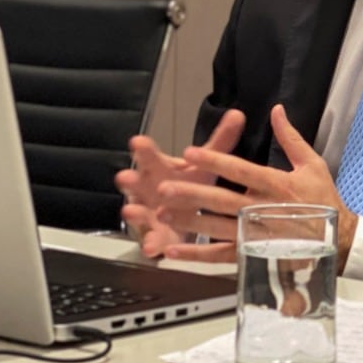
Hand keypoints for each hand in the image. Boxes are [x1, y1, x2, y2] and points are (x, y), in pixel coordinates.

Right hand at [115, 109, 245, 257]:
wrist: (181, 213)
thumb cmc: (190, 184)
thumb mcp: (206, 163)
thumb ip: (220, 141)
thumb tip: (238, 115)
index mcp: (162, 169)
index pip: (152, 156)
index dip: (145, 150)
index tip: (137, 142)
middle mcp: (150, 190)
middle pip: (139, 183)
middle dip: (132, 180)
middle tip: (124, 177)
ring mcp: (150, 214)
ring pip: (141, 212)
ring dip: (136, 213)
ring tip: (130, 212)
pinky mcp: (157, 237)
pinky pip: (153, 241)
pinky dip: (153, 244)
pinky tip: (152, 248)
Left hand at [156, 104, 357, 264]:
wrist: (341, 242)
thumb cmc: (324, 201)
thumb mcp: (312, 164)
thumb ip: (290, 138)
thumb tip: (277, 109)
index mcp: (277, 185)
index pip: (241, 170)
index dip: (215, 161)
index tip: (190, 153)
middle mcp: (264, 210)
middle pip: (222, 201)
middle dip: (193, 194)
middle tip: (165, 188)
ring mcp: (257, 235)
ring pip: (218, 229)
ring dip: (190, 223)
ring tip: (163, 214)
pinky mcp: (254, 255)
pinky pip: (222, 256)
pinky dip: (198, 256)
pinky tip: (174, 251)